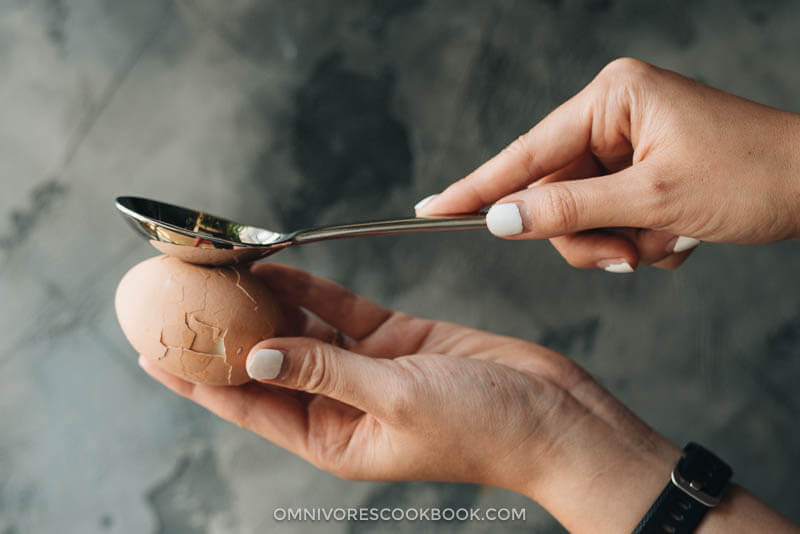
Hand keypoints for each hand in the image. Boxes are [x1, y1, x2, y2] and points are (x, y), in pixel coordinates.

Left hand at [140, 263, 681, 530]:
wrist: (554, 416)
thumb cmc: (484, 427)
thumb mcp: (395, 402)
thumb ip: (324, 373)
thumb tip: (255, 358)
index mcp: (334, 438)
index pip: (249, 406)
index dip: (197, 380)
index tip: (152, 352)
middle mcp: (342, 406)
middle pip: (268, 365)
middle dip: (227, 334)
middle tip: (182, 299)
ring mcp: (369, 371)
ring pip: (303, 331)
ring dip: (269, 303)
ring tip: (224, 272)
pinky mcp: (397, 341)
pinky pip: (344, 312)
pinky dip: (315, 290)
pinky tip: (283, 268)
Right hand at [416, 58, 799, 271]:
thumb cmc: (751, 175)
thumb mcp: (652, 199)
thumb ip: (568, 210)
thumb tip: (500, 219)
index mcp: (611, 99)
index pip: (526, 153)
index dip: (476, 187)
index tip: (430, 208)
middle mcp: (612, 115)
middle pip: (553, 193)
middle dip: (587, 235)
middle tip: (624, 258)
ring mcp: (626, 143)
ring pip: (581, 214)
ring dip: (618, 241)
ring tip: (665, 242)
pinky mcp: (641, 168)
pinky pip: (610, 218)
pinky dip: (638, 238)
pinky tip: (678, 234)